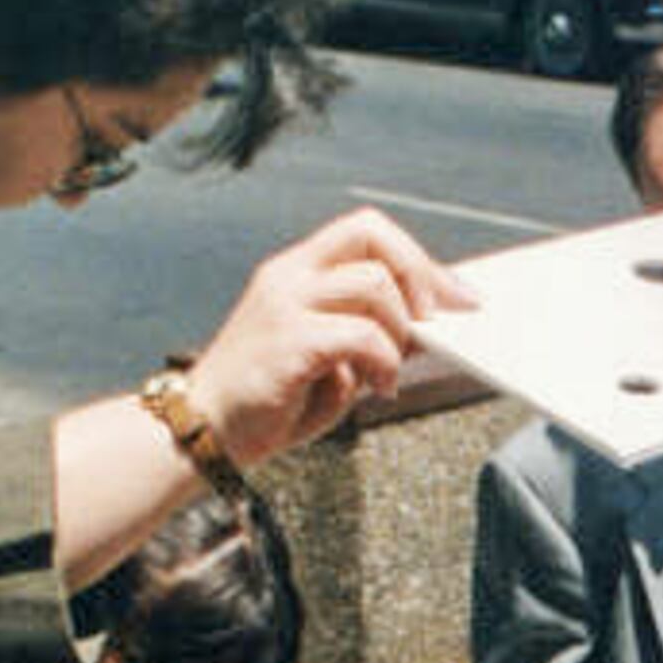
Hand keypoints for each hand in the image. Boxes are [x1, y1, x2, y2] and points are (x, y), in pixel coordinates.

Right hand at [186, 208, 477, 465]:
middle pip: (372, 234)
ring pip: (374, 285)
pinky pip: (362, 335)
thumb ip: (369, 332)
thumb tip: (429, 327)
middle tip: (437, 324)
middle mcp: (289, 275)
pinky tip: (379, 388)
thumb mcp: (329, 356)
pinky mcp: (288, 341)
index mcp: (297, 270)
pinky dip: (384, 362)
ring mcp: (284, 304)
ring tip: (388, 371)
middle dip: (420, 276)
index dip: (418, 259)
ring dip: (399, 330)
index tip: (456, 296)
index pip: (367, 230)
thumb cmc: (271, 398)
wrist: (206, 432)